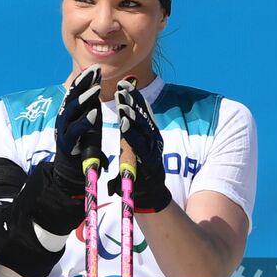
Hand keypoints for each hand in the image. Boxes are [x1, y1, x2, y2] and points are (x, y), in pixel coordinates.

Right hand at [52, 64, 104, 194]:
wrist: (71, 168)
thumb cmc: (82, 142)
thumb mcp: (88, 120)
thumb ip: (89, 105)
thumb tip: (95, 86)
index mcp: (70, 110)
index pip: (75, 90)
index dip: (85, 78)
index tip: (96, 67)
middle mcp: (64, 117)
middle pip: (72, 96)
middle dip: (84, 82)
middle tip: (95, 71)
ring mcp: (64, 129)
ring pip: (72, 111)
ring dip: (84, 99)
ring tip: (96, 89)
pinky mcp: (67, 142)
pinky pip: (76, 130)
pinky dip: (85, 121)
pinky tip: (95, 113)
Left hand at [109, 76, 171, 211]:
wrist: (148, 192)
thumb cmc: (137, 166)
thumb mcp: (132, 144)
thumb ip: (130, 128)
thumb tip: (124, 109)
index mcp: (149, 133)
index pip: (143, 111)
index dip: (134, 97)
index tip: (124, 84)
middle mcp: (154, 138)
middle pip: (144, 116)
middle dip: (133, 101)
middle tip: (122, 88)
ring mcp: (153, 149)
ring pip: (143, 128)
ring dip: (132, 114)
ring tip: (122, 102)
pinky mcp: (150, 160)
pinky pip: (139, 144)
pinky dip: (132, 132)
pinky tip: (123, 122)